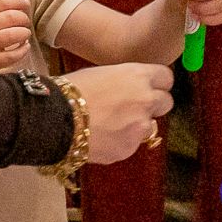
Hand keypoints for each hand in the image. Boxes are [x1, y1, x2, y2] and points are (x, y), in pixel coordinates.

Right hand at [0, 0, 32, 70]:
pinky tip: (25, 46)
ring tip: (25, 33)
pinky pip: (12, 55)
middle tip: (26, 21)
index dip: (17, 1)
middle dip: (23, 18)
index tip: (26, 4)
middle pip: (9, 17)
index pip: (0, 2)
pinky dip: (23, 50)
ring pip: (11, 35)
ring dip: (24, 33)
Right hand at [60, 63, 175, 163]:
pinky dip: (121, 141)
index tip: (150, 86)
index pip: (166, 77)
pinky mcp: (130, 148)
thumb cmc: (71, 91)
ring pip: (150, 126)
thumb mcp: (102, 74)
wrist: (55, 120)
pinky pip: (132, 144)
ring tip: (111, 124)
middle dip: (153, 105)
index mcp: (137, 76)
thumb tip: (131, 88)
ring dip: (137, 125)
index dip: (158, 83)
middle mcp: (145, 99)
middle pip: (166, 102)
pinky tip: (102, 137)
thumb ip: (125, 81)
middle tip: (134, 107)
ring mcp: (140, 126)